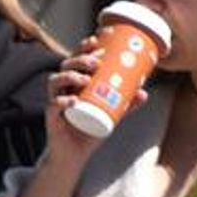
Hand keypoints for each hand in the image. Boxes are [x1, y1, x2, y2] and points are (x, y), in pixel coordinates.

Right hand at [42, 37, 147, 164]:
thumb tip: (144, 93)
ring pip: (55, 81)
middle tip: (97, 62)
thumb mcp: (111, 115)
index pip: (77, 58)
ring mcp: (55, 102)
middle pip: (66, 65)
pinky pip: (53, 105)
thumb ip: (126, 104)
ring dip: (70, 76)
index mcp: (75, 83)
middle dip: (81, 59)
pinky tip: (75, 100)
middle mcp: (63, 89)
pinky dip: (63, 101)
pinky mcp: (51, 118)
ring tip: (85, 79)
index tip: (98, 40)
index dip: (85, 47)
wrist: (74, 156)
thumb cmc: (90, 131)